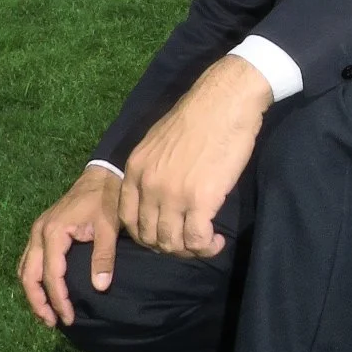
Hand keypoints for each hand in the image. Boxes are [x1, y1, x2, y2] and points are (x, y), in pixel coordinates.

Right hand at [19, 164, 120, 328]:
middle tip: (52, 323)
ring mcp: (37, 231)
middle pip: (28, 275)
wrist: (102, 174)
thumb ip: (104, 256)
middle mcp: (39, 232)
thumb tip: (100, 287)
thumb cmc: (106, 199)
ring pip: (24, 269)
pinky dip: (33, 279)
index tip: (69, 318)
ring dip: (33, 293)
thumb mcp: (108, 227)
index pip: (50, 275)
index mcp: (54, 232)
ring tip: (47, 314)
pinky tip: (45, 291)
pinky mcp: (42, 231)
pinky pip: (29, 260)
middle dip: (38, 302)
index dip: (58, 299)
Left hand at [120, 54, 272, 259]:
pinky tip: (216, 241)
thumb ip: (153, 168)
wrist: (224, 101)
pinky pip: (197, 239)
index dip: (146, 234)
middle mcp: (148, 185)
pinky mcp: (201, 200)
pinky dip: (207, 247)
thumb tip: (160, 191)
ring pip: (172, 243)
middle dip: (168, 247)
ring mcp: (173, 195)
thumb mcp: (158, 141)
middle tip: (188, 243)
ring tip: (206, 242)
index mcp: (135, 170)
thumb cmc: (198, 115)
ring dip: (189, 250)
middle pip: (149, 236)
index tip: (165, 234)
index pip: (127, 219)